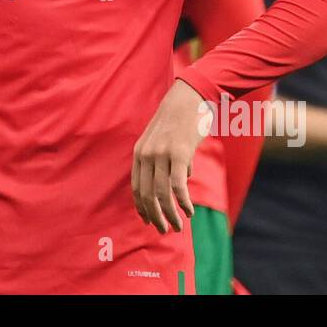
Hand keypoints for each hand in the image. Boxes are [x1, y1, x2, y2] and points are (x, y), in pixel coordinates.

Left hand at [131, 80, 204, 232]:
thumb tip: (184, 179)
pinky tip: (189, 211)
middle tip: (165, 230)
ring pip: (162, 194)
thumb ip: (167, 160)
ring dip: (170, 214)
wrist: (188, 97)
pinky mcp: (179, 153)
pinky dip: (183, 202)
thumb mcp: (164, 140)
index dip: (142, 207)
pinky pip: (178, 185)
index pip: (136, 187)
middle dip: (155, 217)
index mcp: (139, 153)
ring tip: (179, 226)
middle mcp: (147, 154)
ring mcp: (162, 154)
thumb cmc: (179, 120)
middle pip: (147, 195)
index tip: (148, 221)